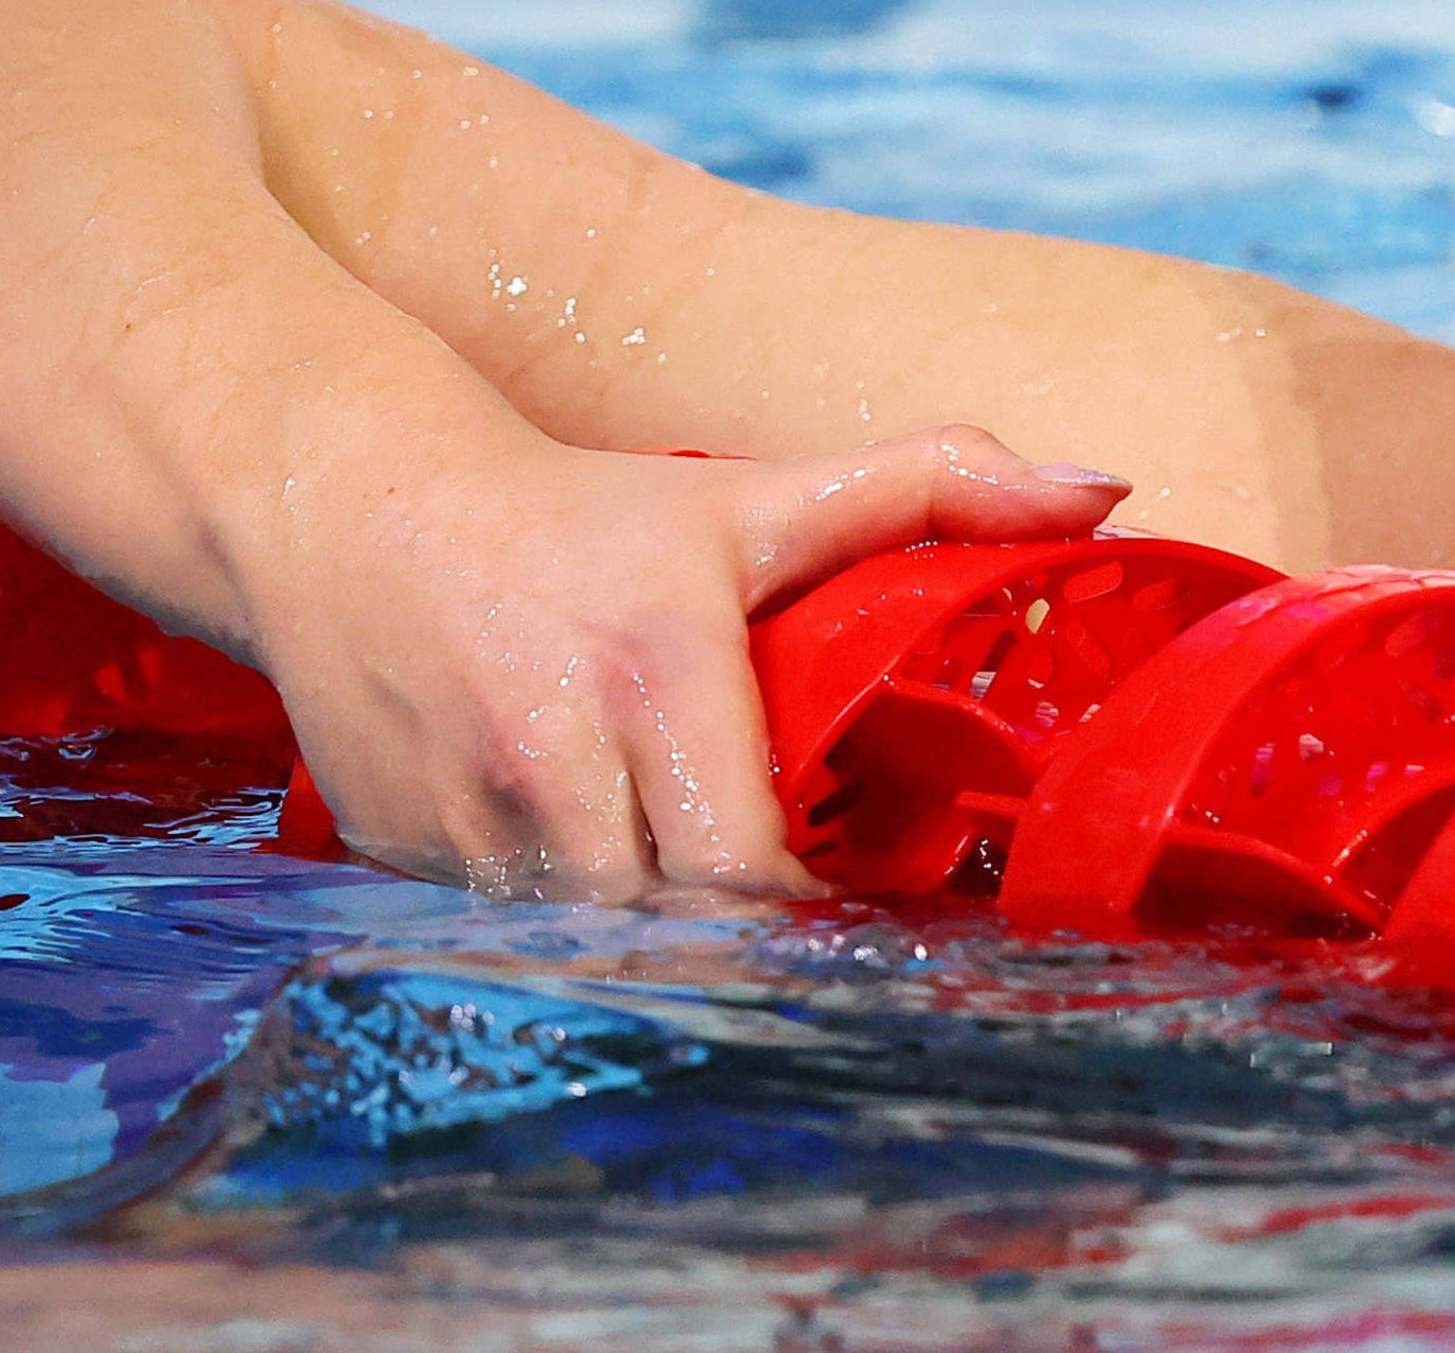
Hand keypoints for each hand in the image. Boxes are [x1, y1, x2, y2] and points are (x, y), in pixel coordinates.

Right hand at [240, 422, 1130, 897]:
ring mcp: (464, 823)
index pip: (750, 872)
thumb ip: (935, 484)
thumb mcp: (757, 494)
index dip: (815, 926)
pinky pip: (507, 948)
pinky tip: (613, 925)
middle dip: (747, 963)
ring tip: (724, 958)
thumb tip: (1103, 492)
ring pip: (589, 957)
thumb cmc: (586, 513)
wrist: (352, 504)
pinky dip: (569, 952)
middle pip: (676, 934)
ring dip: (656, 964)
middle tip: (815, 970)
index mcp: (655, 670)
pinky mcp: (399, 862)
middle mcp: (550, 756)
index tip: (868, 926)